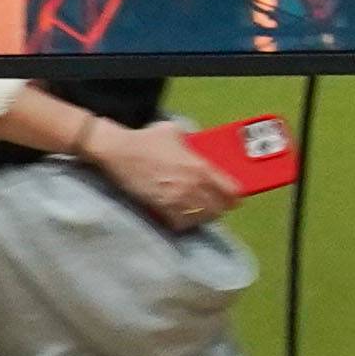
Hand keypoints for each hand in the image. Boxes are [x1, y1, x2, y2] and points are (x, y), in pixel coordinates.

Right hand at [93, 121, 233, 229]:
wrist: (118, 151)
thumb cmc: (147, 139)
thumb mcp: (175, 132)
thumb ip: (190, 141)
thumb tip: (194, 143)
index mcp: (201, 167)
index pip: (231, 190)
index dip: (235, 196)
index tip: (235, 198)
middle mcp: (193, 185)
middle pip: (218, 208)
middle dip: (220, 208)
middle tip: (216, 206)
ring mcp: (176, 198)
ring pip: (200, 218)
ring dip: (202, 217)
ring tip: (200, 213)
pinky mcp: (159, 207)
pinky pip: (179, 223)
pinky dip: (183, 222)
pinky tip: (181, 218)